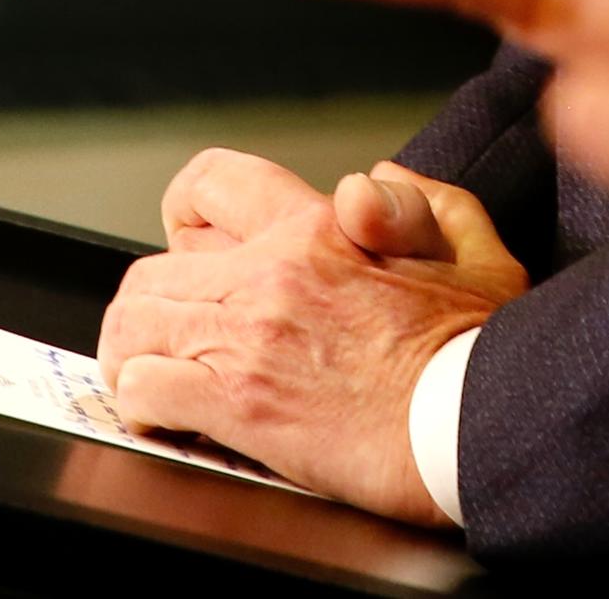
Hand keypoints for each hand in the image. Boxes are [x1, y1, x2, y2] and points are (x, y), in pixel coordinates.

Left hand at [95, 148, 527, 527]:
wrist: (472, 426)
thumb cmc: (475, 350)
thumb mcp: (474, 250)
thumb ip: (421, 202)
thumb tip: (371, 183)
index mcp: (319, 229)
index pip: (213, 184)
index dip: (187, 211)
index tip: (190, 243)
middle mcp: (270, 275)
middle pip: (153, 268)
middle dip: (153, 300)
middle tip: (172, 329)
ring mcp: (247, 340)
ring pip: (133, 323)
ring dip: (134, 349)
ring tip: (153, 372)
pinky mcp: (236, 406)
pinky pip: (142, 389)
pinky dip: (140, 403)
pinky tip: (163, 416)